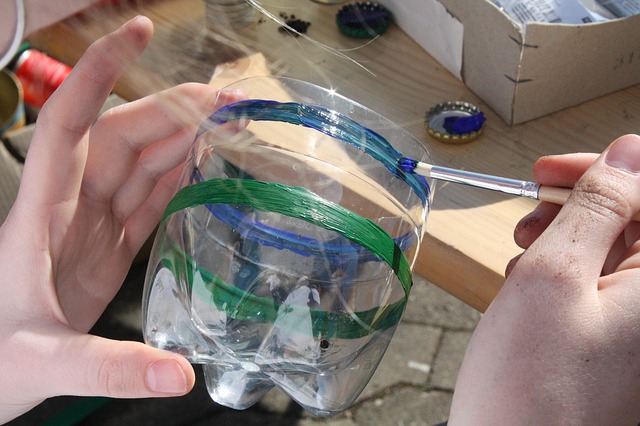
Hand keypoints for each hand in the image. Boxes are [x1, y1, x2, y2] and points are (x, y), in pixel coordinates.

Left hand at [0, 16, 239, 421]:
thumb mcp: (43, 362)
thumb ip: (107, 368)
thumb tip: (177, 373)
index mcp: (43, 212)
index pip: (70, 121)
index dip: (101, 72)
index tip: (138, 32)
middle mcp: (70, 206)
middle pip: (123, 137)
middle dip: (174, 108)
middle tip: (230, 99)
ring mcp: (91, 226)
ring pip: (140, 164)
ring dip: (183, 139)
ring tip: (230, 124)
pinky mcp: (108, 249)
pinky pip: (147, 200)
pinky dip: (178, 178)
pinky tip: (207, 168)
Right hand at [449, 134, 639, 423]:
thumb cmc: (532, 390)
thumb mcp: (553, 278)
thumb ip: (595, 208)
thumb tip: (625, 153)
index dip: (606, 168)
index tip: (552, 170)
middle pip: (637, 221)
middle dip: (579, 207)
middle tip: (530, 214)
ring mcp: (639, 327)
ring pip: (614, 252)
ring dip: (565, 240)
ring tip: (522, 256)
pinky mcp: (620, 344)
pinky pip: (602, 287)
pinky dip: (564, 274)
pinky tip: (530, 287)